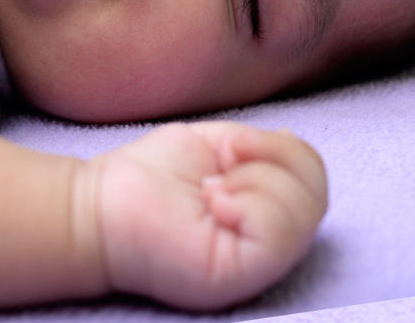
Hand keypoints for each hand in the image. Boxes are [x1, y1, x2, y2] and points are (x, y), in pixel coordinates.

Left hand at [81, 122, 327, 309]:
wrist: (98, 206)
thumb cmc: (146, 178)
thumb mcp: (212, 145)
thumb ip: (257, 147)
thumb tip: (293, 139)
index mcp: (264, 212)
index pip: (313, 183)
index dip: (287, 152)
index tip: (235, 144)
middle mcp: (267, 244)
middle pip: (316, 196)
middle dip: (273, 159)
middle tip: (221, 162)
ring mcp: (257, 265)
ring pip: (302, 213)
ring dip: (255, 180)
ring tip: (209, 188)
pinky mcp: (240, 275)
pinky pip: (279, 234)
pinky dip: (248, 203)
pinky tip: (212, 201)